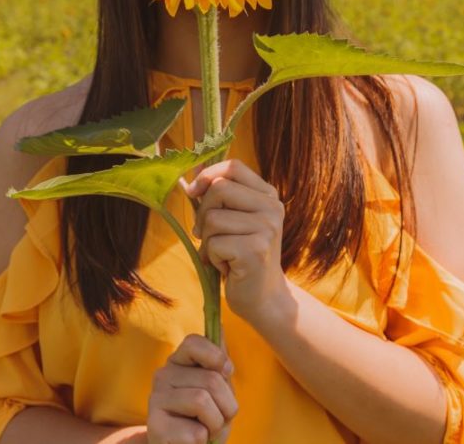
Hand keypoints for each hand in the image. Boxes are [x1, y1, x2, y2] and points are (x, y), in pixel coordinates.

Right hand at [146, 334, 237, 443]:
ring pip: (203, 402)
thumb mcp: (216, 390)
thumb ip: (218, 363)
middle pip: (211, 379)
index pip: (194, 342)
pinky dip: (203, 441)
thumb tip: (221, 325)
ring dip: (216, 425)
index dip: (217, 357)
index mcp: (178, 362)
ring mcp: (155, 400)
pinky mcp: (155, 427)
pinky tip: (192, 442)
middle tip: (217, 418)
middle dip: (227, 406)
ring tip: (206, 430)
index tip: (225, 372)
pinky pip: (196, 432)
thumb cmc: (203, 419)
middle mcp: (162, 375)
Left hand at [182, 159, 290, 328]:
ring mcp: (266, 229)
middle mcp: (272, 207)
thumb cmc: (241, 256)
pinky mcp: (255, 250)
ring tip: (223, 254)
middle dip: (203, 213)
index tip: (193, 192)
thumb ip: (216, 195)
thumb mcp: (233, 219)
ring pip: (212, 218)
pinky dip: (211, 257)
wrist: (263, 297)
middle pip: (219, 189)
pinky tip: (227, 267)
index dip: (207, 175)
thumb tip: (191, 173)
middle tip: (208, 235)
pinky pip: (213, 244)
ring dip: (207, 241)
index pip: (233, 167)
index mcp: (267, 195)